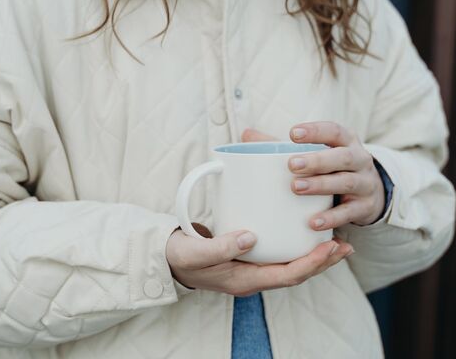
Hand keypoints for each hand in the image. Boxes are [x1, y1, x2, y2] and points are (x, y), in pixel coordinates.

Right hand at [166, 229, 352, 295]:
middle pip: (296, 273)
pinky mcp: (248, 256)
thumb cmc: (180, 257)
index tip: (331, 247)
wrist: (166, 259)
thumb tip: (251, 237)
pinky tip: (301, 231)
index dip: (312, 263)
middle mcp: (252, 277)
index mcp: (243, 280)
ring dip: (313, 254)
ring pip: (290, 265)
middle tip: (346, 245)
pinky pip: (279, 255)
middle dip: (322, 261)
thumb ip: (220, 247)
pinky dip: (295, 246)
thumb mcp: (195, 253)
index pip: (287, 276)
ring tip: (335, 240)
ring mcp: (251, 268)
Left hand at [287, 122, 384, 227]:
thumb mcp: (315, 153)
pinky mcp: (364, 207)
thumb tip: (247, 134)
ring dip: (321, 185)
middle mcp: (359, 160)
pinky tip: (313, 222)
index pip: (334, 131)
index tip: (292, 134)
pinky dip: (331, 217)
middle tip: (291, 165)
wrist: (370, 193)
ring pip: (345, 182)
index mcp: (345, 141)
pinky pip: (349, 212)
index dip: (315, 131)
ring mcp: (365, 183)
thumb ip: (281, 145)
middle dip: (317, 160)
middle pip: (342, 157)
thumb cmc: (332, 168)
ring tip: (296, 188)